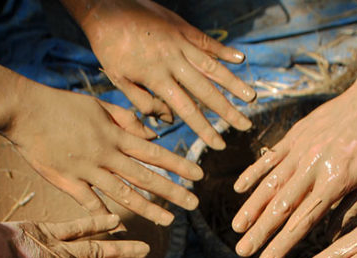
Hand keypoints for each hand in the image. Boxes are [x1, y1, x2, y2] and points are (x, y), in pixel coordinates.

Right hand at [6, 83, 202, 223]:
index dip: (178, 165)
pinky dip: (105, 216)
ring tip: (169, 220)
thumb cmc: (63, 106)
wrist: (23, 111)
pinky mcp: (68, 182)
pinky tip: (122, 228)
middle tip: (193, 204)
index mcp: (115, 135)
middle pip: (145, 176)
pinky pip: (90, 203)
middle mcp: (106, 154)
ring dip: (148, 208)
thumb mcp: (100, 106)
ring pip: (123, 193)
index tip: (198, 175)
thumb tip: (153, 135)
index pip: (154, 153)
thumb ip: (128, 120)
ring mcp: (87, 170)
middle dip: (172, 191)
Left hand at [76, 0, 255, 148]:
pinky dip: (224, 51)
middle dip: (227, 111)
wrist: (105, 4)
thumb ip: (143, 101)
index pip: (187, 109)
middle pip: (206, 91)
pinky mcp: (183, 28)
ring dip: (234, 84)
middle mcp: (173, 61)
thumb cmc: (109, 46)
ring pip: (212, 66)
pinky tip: (241, 59)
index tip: (219, 144)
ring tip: (251, 98)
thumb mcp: (118, 78)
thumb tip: (167, 120)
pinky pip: (207, 42)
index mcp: (156, 77)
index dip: (205, 129)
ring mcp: (180, 42)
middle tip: (245, 126)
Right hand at [231, 84, 356, 257]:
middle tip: (242, 251)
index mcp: (336, 182)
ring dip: (251, 208)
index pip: (304, 221)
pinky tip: (238, 189)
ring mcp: (301, 150)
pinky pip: (270, 157)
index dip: (283, 243)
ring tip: (237, 228)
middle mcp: (313, 168)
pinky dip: (253, 172)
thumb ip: (350, 211)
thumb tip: (330, 239)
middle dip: (260, 232)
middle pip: (281, 207)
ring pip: (270, 184)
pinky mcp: (294, 135)